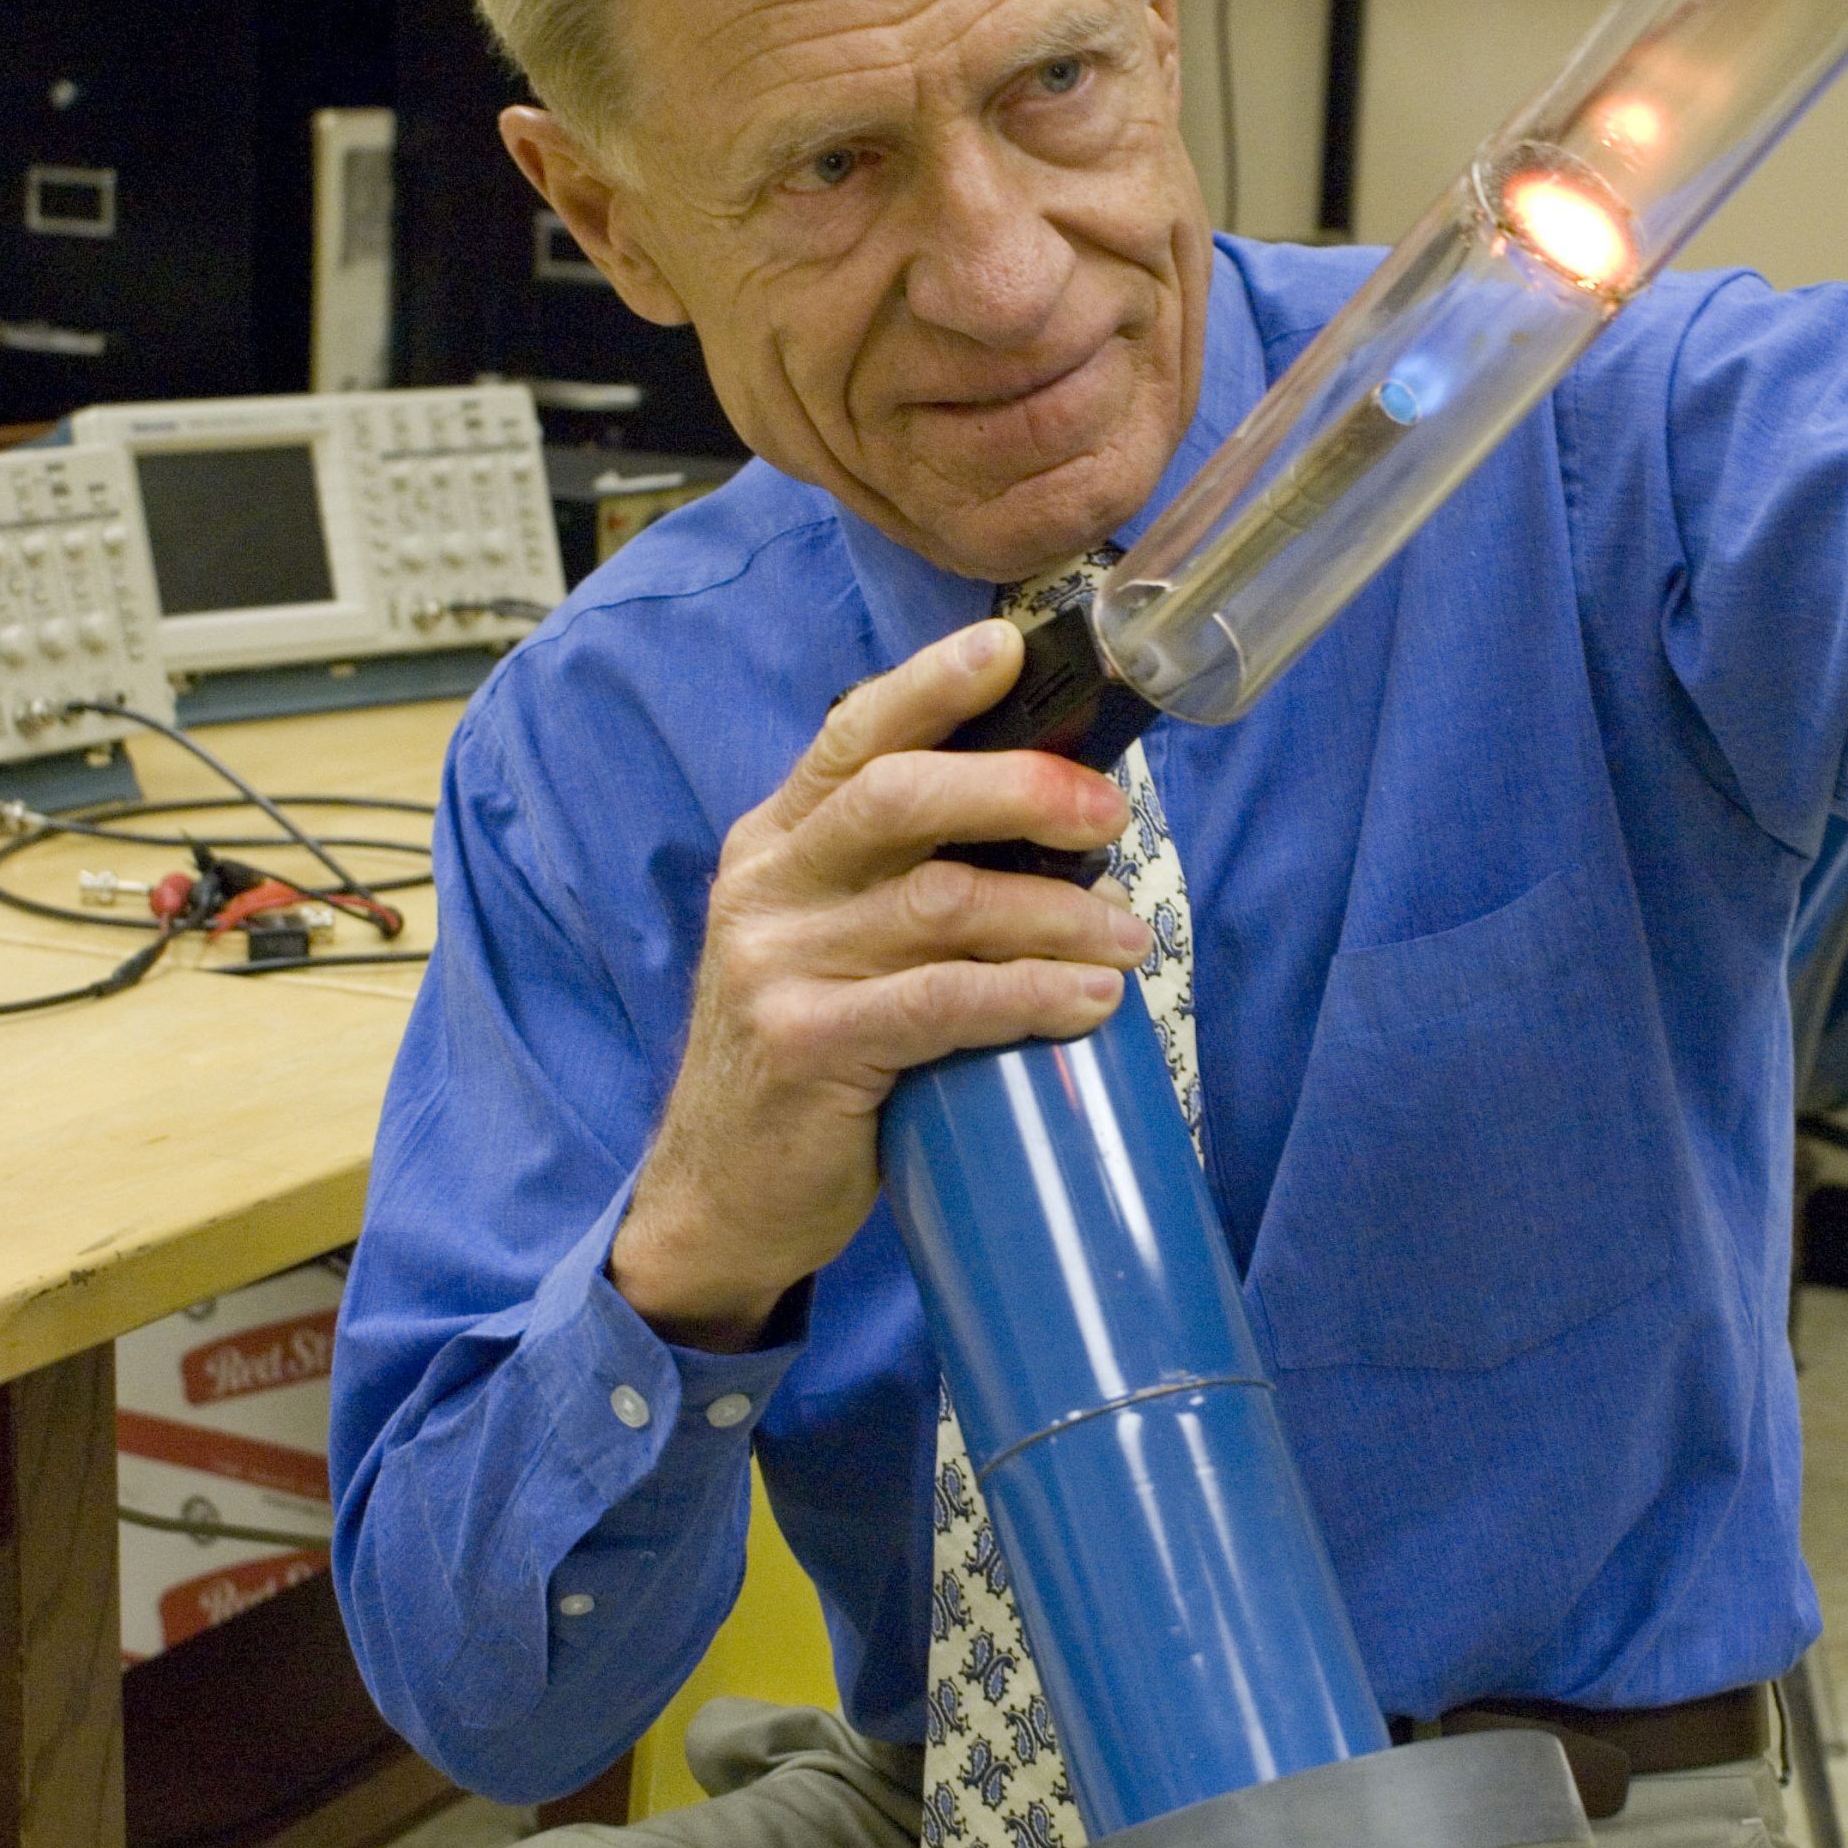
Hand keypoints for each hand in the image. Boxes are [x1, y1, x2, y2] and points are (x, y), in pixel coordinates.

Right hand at [609, 619, 1147, 1346]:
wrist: (720, 1198)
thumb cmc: (812, 1056)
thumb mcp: (833, 942)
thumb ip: (901, 876)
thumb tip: (1050, 818)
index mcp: (777, 841)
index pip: (856, 734)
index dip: (934, 684)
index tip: (1011, 649)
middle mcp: (767, 886)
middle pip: (901, 797)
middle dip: (1021, 790)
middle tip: (1107, 816)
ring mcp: (777, 965)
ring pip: (942, 903)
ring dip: (1057, 913)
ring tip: (1126, 940)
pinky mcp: (807, 1045)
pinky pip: (942, 1002)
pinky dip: (1031, 995)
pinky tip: (1088, 1002)